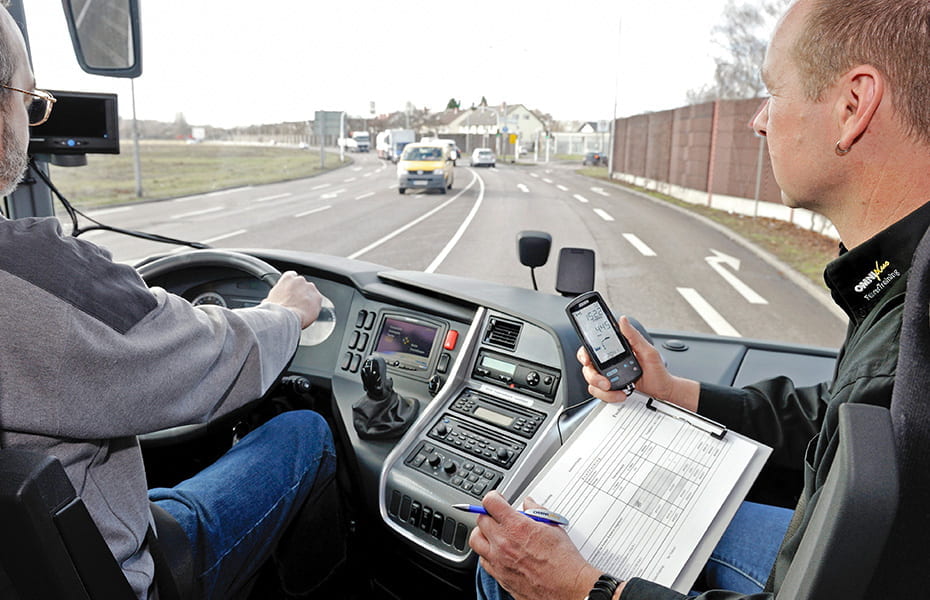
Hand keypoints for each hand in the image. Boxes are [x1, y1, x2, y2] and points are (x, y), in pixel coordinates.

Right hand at [262, 271, 321, 328]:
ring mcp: (310, 288)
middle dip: (300, 293)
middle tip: (295, 303)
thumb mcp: (269, 301)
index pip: (291, 276)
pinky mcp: (318, 298)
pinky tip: (307, 313)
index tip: (290, 291)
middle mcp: (300, 280)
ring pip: (311, 293)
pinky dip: (314, 306)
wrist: (285, 319)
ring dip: (307, 299)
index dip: (291, 285)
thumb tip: (269, 302)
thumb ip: (274, 296)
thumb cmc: (275, 310)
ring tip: (301, 310)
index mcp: (287, 278)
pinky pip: (317, 301)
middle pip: (302, 285)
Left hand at [469, 491, 603, 599]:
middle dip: (488, 515)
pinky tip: (499, 552)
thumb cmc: (564, 561)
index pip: (490, 503)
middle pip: (480, 520)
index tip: (497, 499)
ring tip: (495, 533)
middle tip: (498, 516)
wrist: (568, 589)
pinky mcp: (500, 577)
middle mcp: (503, 544)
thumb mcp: (553, 526)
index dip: (493, 497)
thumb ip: (536, 511)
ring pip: (476, 541)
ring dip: (483, 534)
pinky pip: (483, 561)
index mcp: (516, 527)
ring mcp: (499, 562)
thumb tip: (529, 504)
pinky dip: (487, 554)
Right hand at [577, 316, 698, 411]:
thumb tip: (623, 321)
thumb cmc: (656, 370)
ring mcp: (608, 376)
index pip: (591, 348)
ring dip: (601, 389)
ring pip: (591, 382)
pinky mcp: (611, 389)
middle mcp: (608, 363)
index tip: (587, 359)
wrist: (662, 389)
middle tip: (605, 381)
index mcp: (614, 351)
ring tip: (614, 388)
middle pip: (588, 368)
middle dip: (593, 376)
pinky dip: (608, 396)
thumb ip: (633, 336)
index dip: (584, 353)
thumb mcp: (647, 350)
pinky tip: (619, 394)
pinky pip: (600, 393)